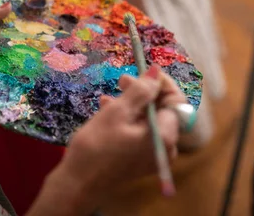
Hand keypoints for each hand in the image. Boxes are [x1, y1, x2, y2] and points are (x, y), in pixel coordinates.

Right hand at [36, 65, 184, 213]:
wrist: (77, 184)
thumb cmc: (97, 146)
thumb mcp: (118, 111)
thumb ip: (140, 90)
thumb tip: (156, 73)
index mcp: (166, 136)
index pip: (176, 101)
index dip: (161, 83)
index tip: (144, 70)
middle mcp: (165, 148)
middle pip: (162, 110)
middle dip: (143, 92)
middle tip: (122, 79)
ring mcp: (153, 156)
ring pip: (148, 120)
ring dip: (131, 104)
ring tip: (109, 96)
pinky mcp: (140, 160)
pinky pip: (140, 133)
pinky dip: (127, 119)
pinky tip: (107, 110)